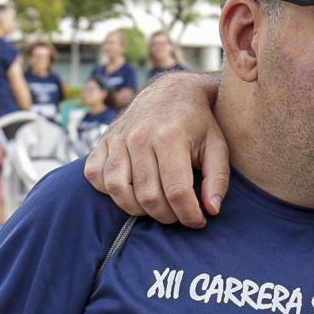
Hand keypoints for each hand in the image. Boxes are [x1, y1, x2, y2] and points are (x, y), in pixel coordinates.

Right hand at [83, 74, 227, 226]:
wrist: (172, 93)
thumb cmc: (199, 124)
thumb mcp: (218, 145)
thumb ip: (218, 178)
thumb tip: (212, 210)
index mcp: (170, 137)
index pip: (177, 191)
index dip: (189, 214)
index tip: (199, 221)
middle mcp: (139, 137)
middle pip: (147, 196)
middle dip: (167, 216)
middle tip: (179, 215)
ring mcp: (117, 139)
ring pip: (118, 190)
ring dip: (137, 209)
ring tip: (157, 208)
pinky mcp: (103, 141)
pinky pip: (95, 176)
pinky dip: (109, 192)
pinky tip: (131, 192)